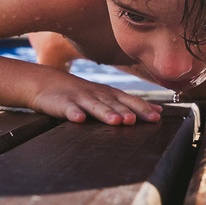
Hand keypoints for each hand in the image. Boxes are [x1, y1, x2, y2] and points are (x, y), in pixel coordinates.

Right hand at [30, 75, 162, 125]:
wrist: (47, 83)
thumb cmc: (83, 93)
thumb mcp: (108, 96)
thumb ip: (131, 104)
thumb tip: (158, 111)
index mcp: (110, 94)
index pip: (130, 100)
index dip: (142, 109)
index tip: (156, 118)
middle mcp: (98, 94)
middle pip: (114, 104)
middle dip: (126, 111)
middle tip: (135, 120)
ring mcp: (80, 98)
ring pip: (95, 106)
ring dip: (106, 113)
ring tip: (116, 121)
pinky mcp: (63, 103)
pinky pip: (69, 109)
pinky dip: (74, 113)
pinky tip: (79, 119)